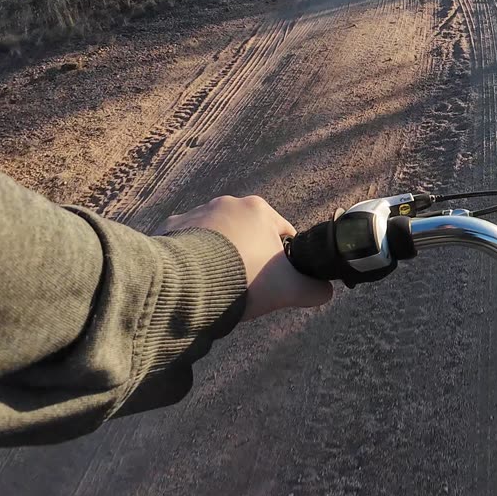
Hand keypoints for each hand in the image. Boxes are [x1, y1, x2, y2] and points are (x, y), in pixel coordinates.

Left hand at [158, 195, 332, 319]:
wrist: (187, 285)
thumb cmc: (243, 280)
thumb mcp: (288, 290)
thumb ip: (314, 290)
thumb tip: (325, 292)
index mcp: (260, 210)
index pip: (282, 232)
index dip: (283, 258)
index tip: (275, 279)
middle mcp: (228, 203)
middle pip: (248, 232)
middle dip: (249, 253)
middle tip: (247, 283)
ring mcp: (196, 212)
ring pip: (218, 235)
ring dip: (221, 252)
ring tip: (218, 281)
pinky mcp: (170, 227)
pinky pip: (188, 242)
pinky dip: (193, 256)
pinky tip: (194, 276)